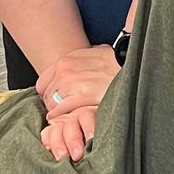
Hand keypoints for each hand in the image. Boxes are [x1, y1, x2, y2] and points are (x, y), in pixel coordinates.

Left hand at [36, 45, 120, 163]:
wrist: (130, 65)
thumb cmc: (113, 61)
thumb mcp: (92, 53)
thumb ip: (78, 61)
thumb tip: (74, 66)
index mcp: (65, 61)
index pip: (43, 82)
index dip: (47, 93)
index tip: (54, 99)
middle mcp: (65, 71)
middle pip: (47, 94)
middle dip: (52, 103)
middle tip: (61, 111)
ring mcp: (72, 83)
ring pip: (53, 103)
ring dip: (57, 111)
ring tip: (64, 116)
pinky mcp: (83, 96)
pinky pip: (62, 109)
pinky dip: (60, 116)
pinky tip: (64, 119)